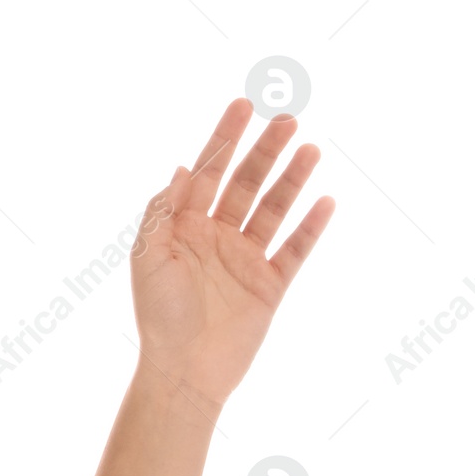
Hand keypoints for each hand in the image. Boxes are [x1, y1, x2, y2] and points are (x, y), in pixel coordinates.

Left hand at [130, 97, 334, 408]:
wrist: (184, 369)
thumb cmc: (158, 315)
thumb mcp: (149, 257)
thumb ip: (163, 212)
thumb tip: (180, 168)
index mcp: (182, 226)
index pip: (206, 172)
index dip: (224, 139)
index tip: (244, 106)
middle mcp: (215, 236)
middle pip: (245, 184)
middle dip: (265, 151)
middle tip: (288, 119)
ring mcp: (245, 258)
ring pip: (273, 209)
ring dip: (292, 179)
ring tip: (310, 148)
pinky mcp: (270, 285)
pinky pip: (295, 249)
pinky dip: (311, 226)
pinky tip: (325, 200)